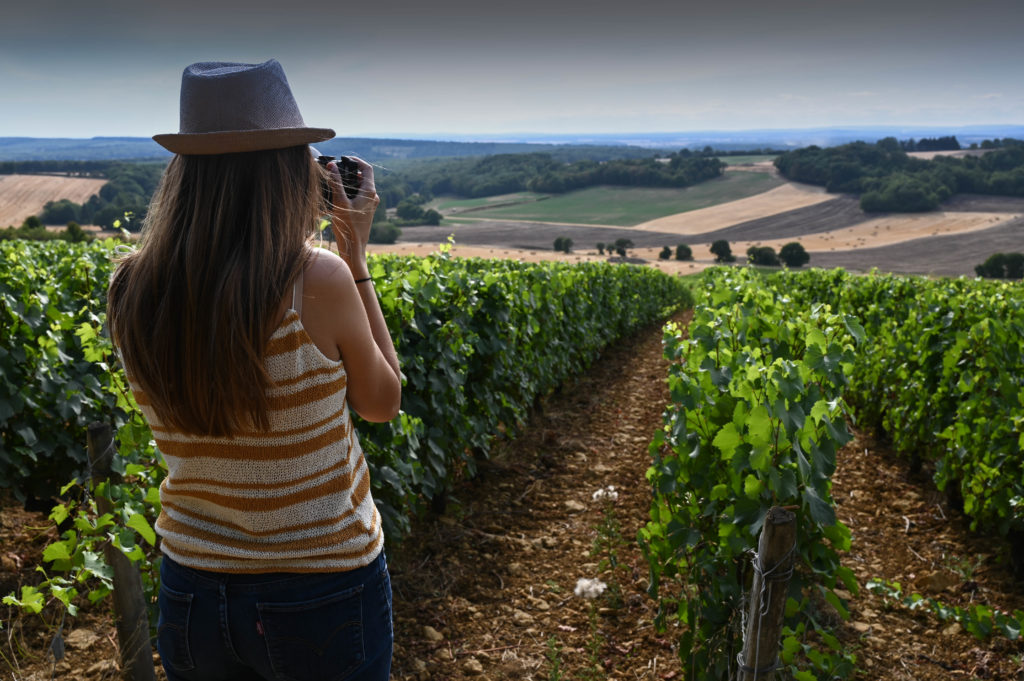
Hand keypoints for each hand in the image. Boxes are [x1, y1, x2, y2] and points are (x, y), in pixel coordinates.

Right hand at [326, 156, 379, 271]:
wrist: (354, 248)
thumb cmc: (348, 226)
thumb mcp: (340, 202)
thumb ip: (336, 182)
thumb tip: (332, 165)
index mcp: (370, 192)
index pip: (367, 168)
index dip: (356, 160)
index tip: (343, 158)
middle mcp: (373, 197)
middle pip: (362, 177)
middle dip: (349, 172)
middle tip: (335, 170)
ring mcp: (370, 204)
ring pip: (360, 187)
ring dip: (348, 182)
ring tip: (334, 183)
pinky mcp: (366, 211)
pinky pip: (359, 196)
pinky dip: (349, 192)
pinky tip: (337, 196)